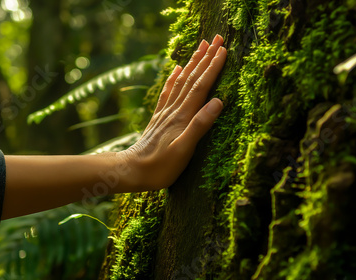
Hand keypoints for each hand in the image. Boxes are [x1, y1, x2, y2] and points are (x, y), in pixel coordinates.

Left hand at [120, 34, 226, 190]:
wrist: (131, 171)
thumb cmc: (160, 166)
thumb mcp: (184, 150)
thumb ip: (200, 126)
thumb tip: (218, 102)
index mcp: (182, 117)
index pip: (201, 86)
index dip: (212, 68)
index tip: (224, 50)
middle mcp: (174, 110)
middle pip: (191, 78)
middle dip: (205, 58)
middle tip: (217, 38)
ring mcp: (165, 113)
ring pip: (181, 82)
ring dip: (192, 63)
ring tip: (201, 47)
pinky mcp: (159, 118)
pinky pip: (168, 92)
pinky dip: (173, 78)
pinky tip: (176, 69)